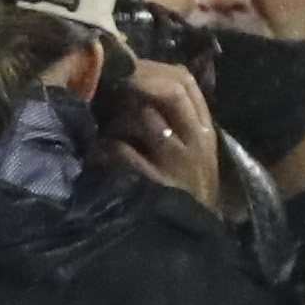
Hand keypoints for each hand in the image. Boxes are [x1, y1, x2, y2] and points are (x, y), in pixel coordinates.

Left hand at [99, 58, 219, 210]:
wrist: (189, 235)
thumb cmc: (182, 186)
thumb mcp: (186, 148)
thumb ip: (171, 115)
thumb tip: (140, 76)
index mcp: (204, 128)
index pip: (185, 81)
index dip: (152, 69)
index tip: (125, 70)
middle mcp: (197, 141)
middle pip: (171, 91)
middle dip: (134, 83)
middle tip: (108, 88)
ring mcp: (177, 163)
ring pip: (143, 117)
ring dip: (117, 119)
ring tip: (107, 133)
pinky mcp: (155, 184)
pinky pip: (123, 151)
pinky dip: (107, 148)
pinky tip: (101, 157)